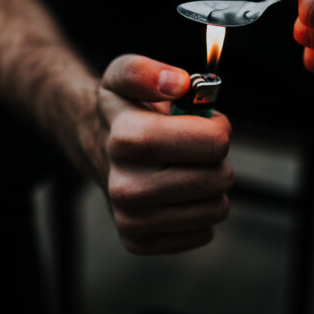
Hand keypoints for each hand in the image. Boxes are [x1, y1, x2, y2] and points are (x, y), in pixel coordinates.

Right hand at [97, 54, 232, 254]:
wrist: (94, 146)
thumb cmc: (122, 110)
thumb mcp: (126, 74)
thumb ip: (148, 71)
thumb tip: (179, 83)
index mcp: (128, 140)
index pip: (214, 143)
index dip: (219, 129)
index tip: (203, 122)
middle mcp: (125, 186)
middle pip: (220, 178)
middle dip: (215, 158)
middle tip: (192, 148)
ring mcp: (131, 219)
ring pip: (216, 209)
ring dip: (208, 186)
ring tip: (182, 168)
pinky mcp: (139, 242)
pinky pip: (204, 232)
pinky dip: (197, 212)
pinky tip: (173, 194)